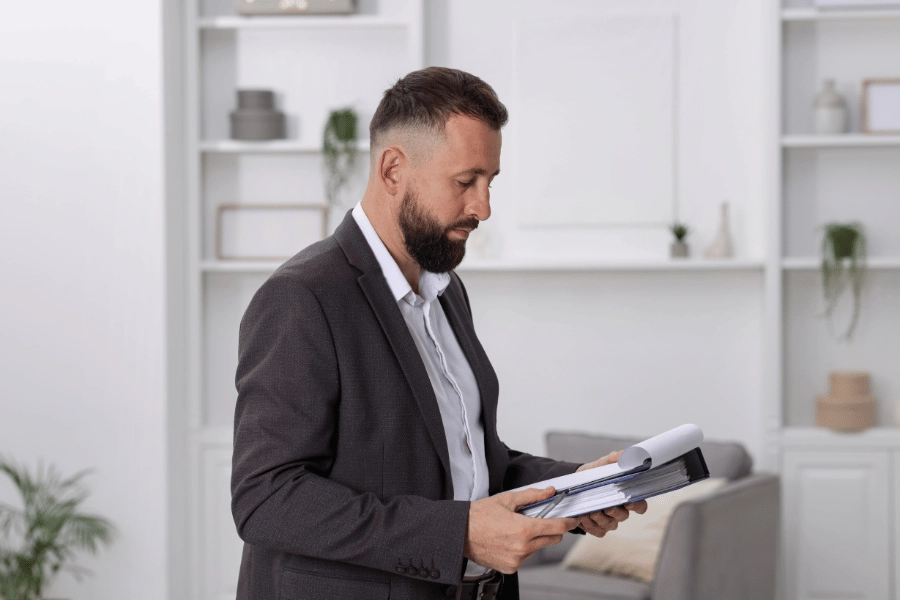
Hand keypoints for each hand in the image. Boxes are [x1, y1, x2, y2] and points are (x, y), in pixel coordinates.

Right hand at [464, 487, 578, 573]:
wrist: (459, 533)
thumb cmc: (480, 515)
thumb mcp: (507, 499)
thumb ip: (532, 495)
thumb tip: (550, 491)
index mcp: (524, 529)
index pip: (556, 527)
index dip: (568, 522)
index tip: (573, 519)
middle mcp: (522, 548)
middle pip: (552, 539)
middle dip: (552, 529)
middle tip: (541, 520)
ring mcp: (517, 560)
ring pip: (539, 548)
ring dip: (535, 539)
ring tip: (517, 529)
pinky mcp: (510, 568)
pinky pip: (526, 557)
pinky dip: (523, 548)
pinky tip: (509, 540)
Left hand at [575, 450, 648, 537]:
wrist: (573, 484)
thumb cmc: (594, 474)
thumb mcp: (602, 464)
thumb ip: (613, 459)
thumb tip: (624, 454)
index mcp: (626, 496)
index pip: (640, 505)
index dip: (637, 506)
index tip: (629, 502)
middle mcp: (620, 510)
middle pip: (623, 516)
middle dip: (615, 511)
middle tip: (606, 506)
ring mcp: (609, 520)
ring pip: (610, 524)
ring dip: (600, 518)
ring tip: (590, 511)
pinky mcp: (597, 527)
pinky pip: (596, 530)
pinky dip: (589, 524)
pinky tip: (582, 516)